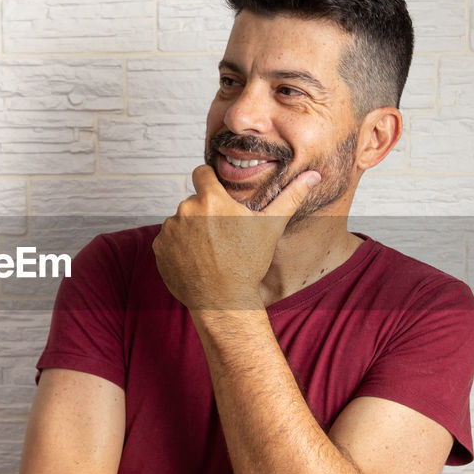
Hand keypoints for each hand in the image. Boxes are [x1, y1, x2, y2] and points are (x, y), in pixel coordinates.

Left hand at [152, 165, 319, 309]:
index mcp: (211, 199)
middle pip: (193, 201)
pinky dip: (178, 247)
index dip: (210, 181)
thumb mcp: (271, 227)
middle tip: (222, 234)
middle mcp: (185, 210)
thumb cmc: (249, 263)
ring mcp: (170, 230)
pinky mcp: (159, 248)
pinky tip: (197, 260)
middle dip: (204, 212)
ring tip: (210, 250)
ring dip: (191, 230)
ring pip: (180, 221)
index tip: (218, 195)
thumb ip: (290, 197)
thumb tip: (313, 175)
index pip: (201, 172)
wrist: (224, 301)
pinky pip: (168, 240)